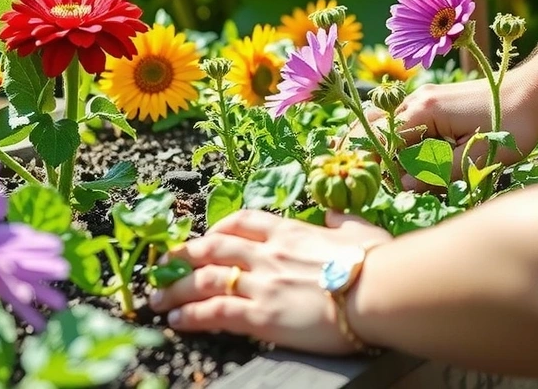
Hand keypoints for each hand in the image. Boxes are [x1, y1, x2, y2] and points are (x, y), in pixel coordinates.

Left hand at [149, 209, 391, 354]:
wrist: (379, 291)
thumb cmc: (377, 262)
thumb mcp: (359, 230)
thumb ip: (340, 222)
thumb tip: (333, 216)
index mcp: (290, 230)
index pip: (242, 222)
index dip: (218, 229)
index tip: (205, 238)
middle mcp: (268, 253)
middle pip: (213, 248)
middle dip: (184, 257)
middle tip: (164, 266)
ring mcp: (262, 283)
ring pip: (205, 280)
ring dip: (176, 289)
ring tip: (158, 300)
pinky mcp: (261, 315)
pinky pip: (215, 311)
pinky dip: (191, 315)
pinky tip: (176, 321)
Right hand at [352, 74, 537, 188]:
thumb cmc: (513, 125)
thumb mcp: (477, 157)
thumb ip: (437, 173)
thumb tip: (402, 185)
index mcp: (423, 113)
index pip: (380, 140)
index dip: (369, 164)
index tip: (361, 185)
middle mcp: (417, 100)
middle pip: (372, 123)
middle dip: (357, 147)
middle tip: (342, 170)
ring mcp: (426, 98)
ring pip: (385, 119)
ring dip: (373, 140)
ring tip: (357, 163)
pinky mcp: (437, 101)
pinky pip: (403, 118)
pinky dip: (392, 134)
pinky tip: (391, 152)